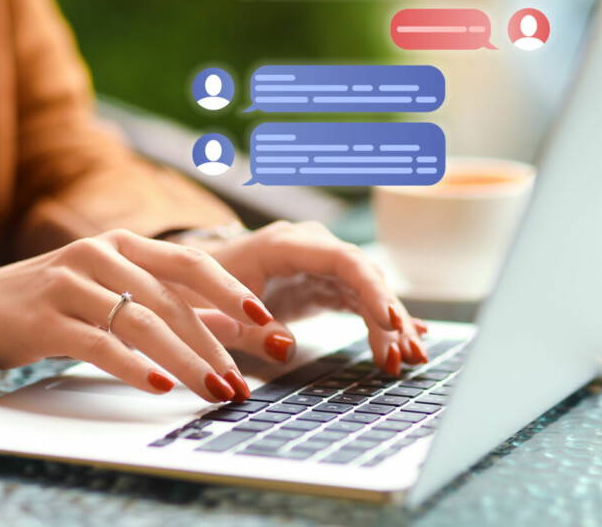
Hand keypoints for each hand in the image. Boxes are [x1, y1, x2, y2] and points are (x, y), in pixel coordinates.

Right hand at [0, 229, 279, 401]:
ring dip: (185, 362)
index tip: (264, 320)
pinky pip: (101, 344)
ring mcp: (71, 283)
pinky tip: (160, 386)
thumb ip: (165, 302)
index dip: (231, 290)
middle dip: (214, 344)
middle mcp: (101, 254)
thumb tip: (230, 328)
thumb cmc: (54, 300)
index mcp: (125, 244)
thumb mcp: (112, 289)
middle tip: (239, 380)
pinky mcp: (46, 318)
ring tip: (212, 389)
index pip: (190, 263)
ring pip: (143, 323)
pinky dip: (135, 367)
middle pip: (172, 300)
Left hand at [179, 221, 428, 375]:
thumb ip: (249, 331)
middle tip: (404, 352)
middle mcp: (309, 247)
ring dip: (389, 324)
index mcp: (284, 244)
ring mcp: (319, 264)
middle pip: (363, 274)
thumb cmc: (200, 288)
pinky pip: (358, 300)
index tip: (390, 320)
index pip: (342, 259)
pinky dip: (378, 323)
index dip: (371, 288)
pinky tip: (405, 340)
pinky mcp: (322, 283)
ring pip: (367, 290)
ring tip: (410, 358)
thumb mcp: (216, 313)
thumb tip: (286, 348)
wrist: (191, 279)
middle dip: (388, 313)